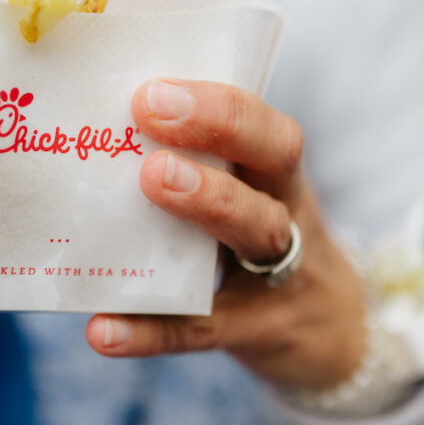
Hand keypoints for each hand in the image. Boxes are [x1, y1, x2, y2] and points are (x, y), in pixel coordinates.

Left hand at [86, 78, 366, 390]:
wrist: (332, 335)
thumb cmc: (259, 247)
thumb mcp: (246, 200)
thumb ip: (193, 168)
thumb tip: (91, 134)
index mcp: (274, 173)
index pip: (263, 122)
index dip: (215, 103)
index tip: (152, 89)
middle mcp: (287, 211)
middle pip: (274, 157)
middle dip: (218, 126)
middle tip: (149, 112)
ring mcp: (279, 273)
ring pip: (256, 229)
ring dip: (207, 200)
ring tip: (151, 180)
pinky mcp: (253, 331)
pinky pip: (202, 330)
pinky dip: (151, 331)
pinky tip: (103, 330)